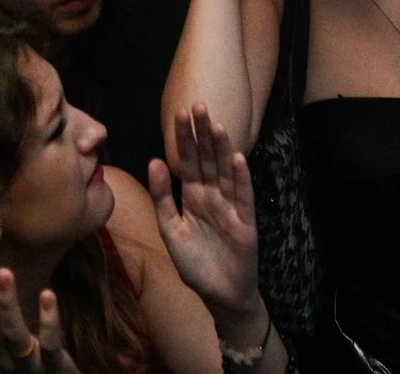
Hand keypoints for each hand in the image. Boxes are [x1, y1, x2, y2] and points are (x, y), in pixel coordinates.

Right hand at [0, 247, 83, 373]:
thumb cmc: (29, 359)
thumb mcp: (6, 337)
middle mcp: (0, 357)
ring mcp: (26, 365)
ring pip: (12, 333)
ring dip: (7, 301)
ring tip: (5, 271)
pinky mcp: (53, 369)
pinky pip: (50, 345)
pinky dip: (48, 321)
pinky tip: (48, 293)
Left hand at [147, 106, 264, 324]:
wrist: (219, 294)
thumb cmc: (195, 263)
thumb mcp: (170, 230)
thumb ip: (162, 198)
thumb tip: (153, 161)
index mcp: (193, 196)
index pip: (188, 160)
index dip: (184, 138)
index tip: (179, 112)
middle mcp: (213, 196)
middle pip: (208, 159)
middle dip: (202, 134)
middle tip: (198, 105)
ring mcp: (230, 207)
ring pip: (225, 172)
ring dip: (222, 149)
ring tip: (217, 125)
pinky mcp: (246, 223)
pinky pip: (243, 197)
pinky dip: (241, 178)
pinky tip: (238, 159)